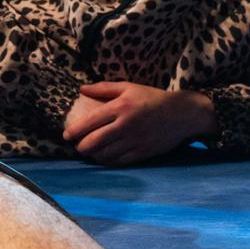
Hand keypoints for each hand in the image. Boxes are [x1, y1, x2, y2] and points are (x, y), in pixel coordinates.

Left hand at [62, 82, 216, 164]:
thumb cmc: (152, 98)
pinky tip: (103, 158)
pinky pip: (120, 161)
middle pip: (94, 142)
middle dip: (81, 146)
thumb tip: (81, 89)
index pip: (90, 122)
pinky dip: (108, 161)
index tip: (66, 135)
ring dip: (93, 155)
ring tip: (88, 152)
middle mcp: (126, 125)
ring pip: (106, 154)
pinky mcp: (144, 152)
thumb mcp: (129, 87)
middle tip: (76, 146)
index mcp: (120, 107)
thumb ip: (103, 88)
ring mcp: (135, 140)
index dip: (74, 131)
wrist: (182, 113)